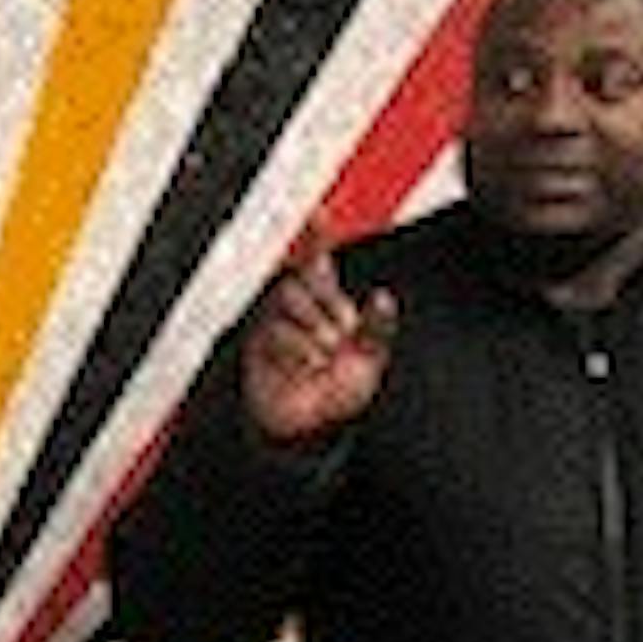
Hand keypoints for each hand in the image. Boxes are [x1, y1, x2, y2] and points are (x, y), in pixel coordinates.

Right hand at [238, 220, 397, 446]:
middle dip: (326, 305)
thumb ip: (377, 329)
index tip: (318, 212)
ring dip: (313, 330)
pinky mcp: (259, 342)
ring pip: (289, 300)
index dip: (316, 234)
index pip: (320, 260)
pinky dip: (297, 350)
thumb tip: (383, 299)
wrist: (305, 429)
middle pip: (304, 278)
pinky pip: (276, 329)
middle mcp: (301, 307)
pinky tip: (306, 366)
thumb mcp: (369, 361)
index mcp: (329, 304)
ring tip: (323, 357)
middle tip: (341, 336)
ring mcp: (278, 323)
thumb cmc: (336, 394)